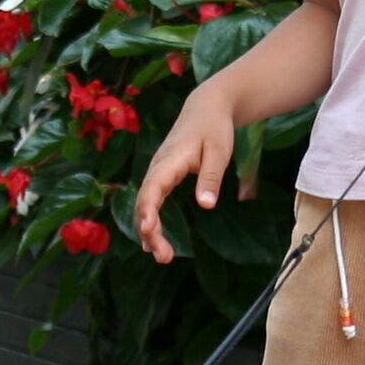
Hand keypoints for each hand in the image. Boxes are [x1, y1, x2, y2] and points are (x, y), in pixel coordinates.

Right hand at [134, 88, 238, 263]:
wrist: (206, 108)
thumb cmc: (214, 128)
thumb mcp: (219, 151)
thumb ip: (211, 177)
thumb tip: (206, 204)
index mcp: (170, 160)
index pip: (152, 187)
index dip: (147, 209)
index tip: (148, 230)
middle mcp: (157, 167)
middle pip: (145, 201)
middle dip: (150, 230)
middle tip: (163, 256)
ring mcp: (157, 172)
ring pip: (146, 204)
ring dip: (150, 230)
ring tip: (163, 256)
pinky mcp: (162, 176)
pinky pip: (151, 200)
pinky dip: (152, 221)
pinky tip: (155, 241)